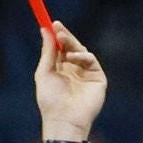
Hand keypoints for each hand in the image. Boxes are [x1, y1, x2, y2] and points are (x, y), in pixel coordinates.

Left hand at [32, 24, 108, 142]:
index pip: (60, 48)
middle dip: (65, 36)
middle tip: (58, 27)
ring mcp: (86, 74)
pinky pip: (91, 60)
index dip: (57, 35)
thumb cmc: (50, 100)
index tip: (53, 24)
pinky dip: (82, 55)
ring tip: (63, 43)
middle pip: (72, 47)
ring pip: (82, 51)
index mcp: (60, 69)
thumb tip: (45, 30)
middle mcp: (74, 70)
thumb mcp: (44, 72)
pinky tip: (73, 58)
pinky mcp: (98, 78)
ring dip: (72, 44)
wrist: (64, 118)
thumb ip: (47, 51)